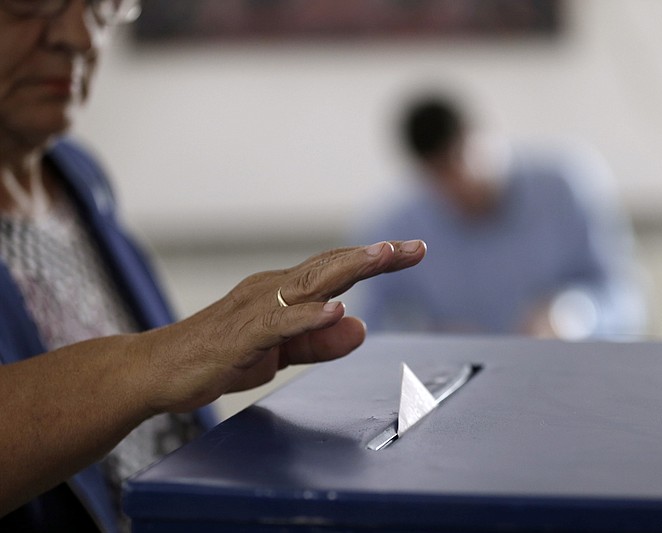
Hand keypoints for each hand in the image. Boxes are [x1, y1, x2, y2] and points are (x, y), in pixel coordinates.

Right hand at [139, 240, 425, 413]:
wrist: (157, 371)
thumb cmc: (218, 355)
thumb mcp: (281, 351)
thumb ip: (319, 341)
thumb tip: (360, 327)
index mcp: (283, 292)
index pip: (337, 270)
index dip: (376, 260)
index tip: (413, 251)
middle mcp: (272, 290)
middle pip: (330, 267)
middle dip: (374, 257)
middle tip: (414, 248)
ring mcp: (255, 309)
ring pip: (309, 284)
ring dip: (348, 270)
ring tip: (382, 257)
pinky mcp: (239, 336)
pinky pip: (278, 323)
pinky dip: (307, 316)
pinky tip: (334, 311)